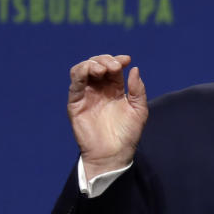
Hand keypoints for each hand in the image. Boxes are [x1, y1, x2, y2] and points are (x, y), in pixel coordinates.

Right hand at [67, 54, 147, 178]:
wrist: (114, 154)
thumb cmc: (128, 134)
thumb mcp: (139, 110)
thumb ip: (137, 90)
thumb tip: (135, 69)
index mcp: (114, 89)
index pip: (113, 67)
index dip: (118, 60)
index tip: (127, 60)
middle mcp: (99, 89)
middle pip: (97, 64)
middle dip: (106, 60)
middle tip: (115, 67)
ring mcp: (86, 95)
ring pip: (83, 70)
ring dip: (92, 63)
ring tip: (103, 69)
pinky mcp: (75, 103)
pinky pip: (74, 84)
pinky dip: (80, 73)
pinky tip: (91, 71)